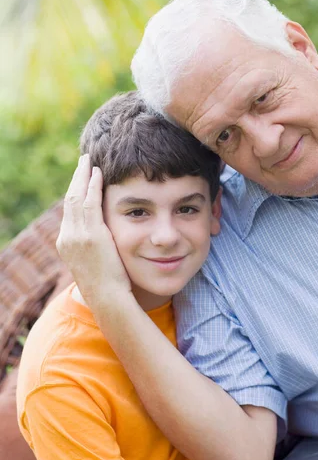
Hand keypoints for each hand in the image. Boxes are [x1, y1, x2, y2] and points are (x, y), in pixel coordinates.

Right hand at [56, 154, 131, 305]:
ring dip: (84, 176)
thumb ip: (96, 245)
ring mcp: (77, 236)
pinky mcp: (92, 235)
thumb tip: (105, 235)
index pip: (70, 210)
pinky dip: (93, 186)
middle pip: (70, 199)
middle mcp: (68, 237)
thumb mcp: (95, 261)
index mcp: (67, 242)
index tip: (82, 177)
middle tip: (84, 161)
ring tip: (89, 161)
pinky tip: (98, 174)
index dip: (76, 191)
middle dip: (77, 178)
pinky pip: (91, 203)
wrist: (108, 298)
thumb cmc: (108, 284)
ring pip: (77, 197)